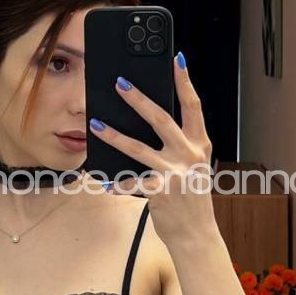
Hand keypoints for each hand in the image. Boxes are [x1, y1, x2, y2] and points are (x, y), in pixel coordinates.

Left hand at [88, 52, 216, 241]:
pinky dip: (117, 182)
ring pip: (138, 148)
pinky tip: (104, 182)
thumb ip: (179, 146)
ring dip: (114, 135)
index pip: (193, 106)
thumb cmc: (191, 199)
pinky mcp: (161, 192)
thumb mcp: (192, 167)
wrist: (197, 235)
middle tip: (119, 83)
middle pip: (161, 119)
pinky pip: (132, 182)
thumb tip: (152, 121)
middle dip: (138, 99)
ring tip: (96, 124)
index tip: (178, 59)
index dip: (185, 82)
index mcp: (199, 145)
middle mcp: (189, 155)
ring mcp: (175, 173)